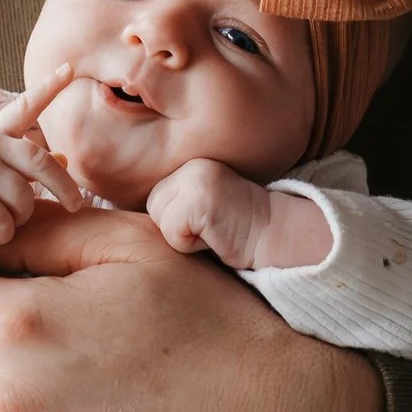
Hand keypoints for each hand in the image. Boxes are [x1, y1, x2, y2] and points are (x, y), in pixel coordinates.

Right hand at [0, 68, 84, 245]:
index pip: (25, 107)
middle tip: (76, 204)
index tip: (69, 68)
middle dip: (63, 185)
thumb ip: (26, 160)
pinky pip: (4, 223)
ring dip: (21, 217)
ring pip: (23, 200)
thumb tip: (66, 159)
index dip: (48, 88)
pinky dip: (4, 234)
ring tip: (8, 219)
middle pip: (39, 162)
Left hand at [146, 158, 329, 272]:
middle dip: (176, 227)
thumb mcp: (203, 208)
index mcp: (190, 166)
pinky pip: (172, 231)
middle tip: (210, 229)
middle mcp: (192, 165)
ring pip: (159, 218)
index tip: (207, 224)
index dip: (176, 222)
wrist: (278, 235)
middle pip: (153, 207)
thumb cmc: (238, 232)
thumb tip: (134, 219)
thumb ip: (177, 204)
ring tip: (213, 231)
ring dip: (183, 236)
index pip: (156, 199)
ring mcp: (197, 179)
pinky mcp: (201, 198)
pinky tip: (216, 237)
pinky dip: (191, 245)